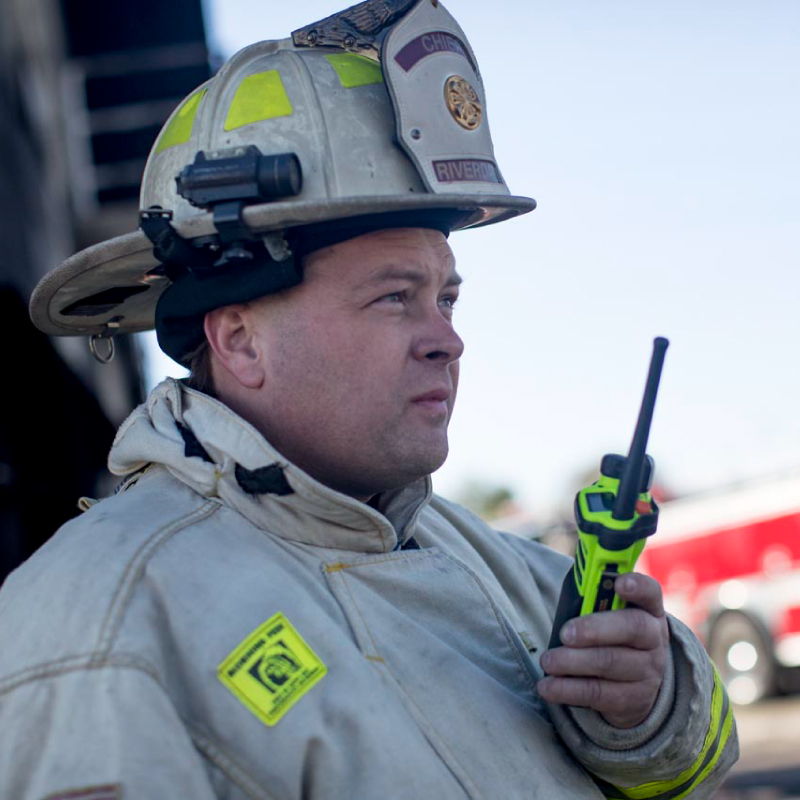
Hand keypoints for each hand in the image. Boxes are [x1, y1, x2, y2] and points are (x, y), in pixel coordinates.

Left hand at [537, 572, 669, 727]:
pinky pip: (598, 694)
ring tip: (548, 661)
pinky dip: (568, 690)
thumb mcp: (610, 615)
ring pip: (611, 662)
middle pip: (632, 628)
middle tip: (565, 633)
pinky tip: (547, 687)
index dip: (637, 586)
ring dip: (573, 661)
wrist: (636, 684)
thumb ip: (593, 599)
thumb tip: (570, 585)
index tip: (619, 583)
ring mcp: (647, 671)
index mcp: (648, 609)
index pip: (650, 592)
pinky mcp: (632, 700)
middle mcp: (653, 639)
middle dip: (594, 628)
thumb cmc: (612, 636)